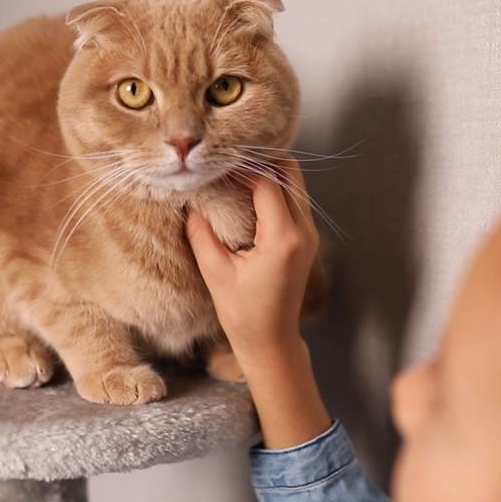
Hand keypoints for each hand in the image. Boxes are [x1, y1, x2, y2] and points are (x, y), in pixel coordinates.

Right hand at [186, 159, 330, 448]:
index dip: (241, 165)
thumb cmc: (241, 313)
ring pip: (294, 183)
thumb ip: (201, 230)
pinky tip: (245, 192)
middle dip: (259, 160)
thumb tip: (191, 198)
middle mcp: (303, 231)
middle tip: (227, 159)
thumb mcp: (215, 271)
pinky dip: (272, 188)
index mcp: (283, 238)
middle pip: (289, 173)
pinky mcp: (305, 239)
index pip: (267, 181)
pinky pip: (293, 200)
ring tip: (234, 172)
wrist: (271, 341)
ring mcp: (309, 235)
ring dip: (267, 173)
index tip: (215, 162)